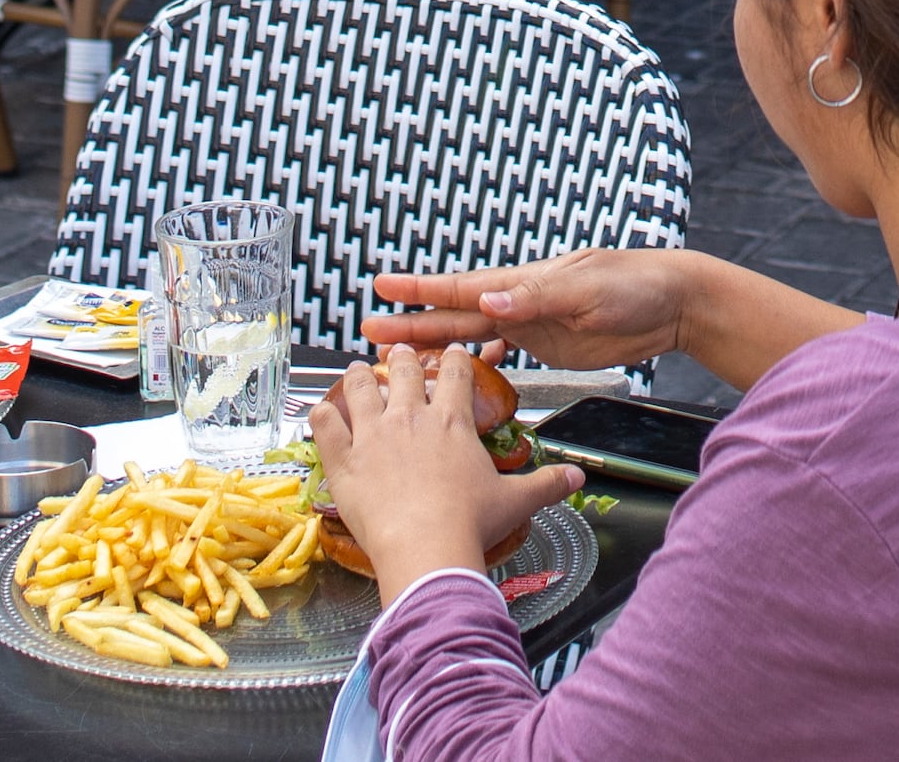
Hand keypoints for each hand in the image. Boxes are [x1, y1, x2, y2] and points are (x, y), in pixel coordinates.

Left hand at [307, 348, 581, 591]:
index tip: (452, 352)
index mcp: (452, 421)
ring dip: (360, 376)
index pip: (456, 372)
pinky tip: (320, 409)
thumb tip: (578, 479)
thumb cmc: (470, 523)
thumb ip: (546, 484)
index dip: (455, 357)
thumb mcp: (515, 501)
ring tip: (358, 370)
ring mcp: (373, 434)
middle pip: (406, 370)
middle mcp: (411, 417)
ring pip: (361, 387)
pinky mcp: (344, 458)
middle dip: (405, 358)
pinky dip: (321, 414)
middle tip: (402, 354)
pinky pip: (325, 424)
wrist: (427, 547)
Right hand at [367, 246, 687, 373]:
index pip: (463, 287)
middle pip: (456, 315)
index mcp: (525, 284)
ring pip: (472, 335)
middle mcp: (520, 301)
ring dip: (437, 345)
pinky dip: (478, 362)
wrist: (672, 303)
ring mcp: (532, 322)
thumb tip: (489, 300)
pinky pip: (503, 352)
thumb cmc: (635, 286)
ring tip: (401, 357)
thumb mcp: (587, 290)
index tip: (383, 286)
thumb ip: (537, 298)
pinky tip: (460, 373)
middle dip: (414, 325)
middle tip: (370, 332)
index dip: (421, 290)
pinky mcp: (547, 342)